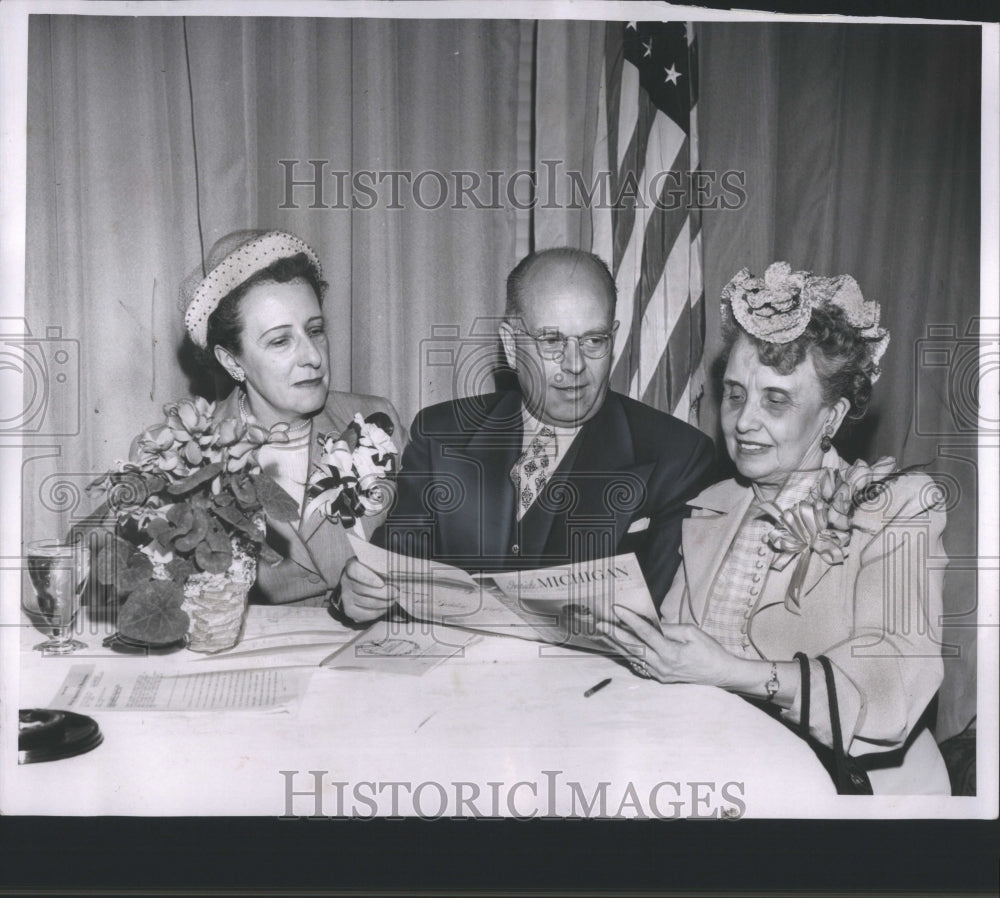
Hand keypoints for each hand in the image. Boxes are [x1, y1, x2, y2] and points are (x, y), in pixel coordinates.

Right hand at [339, 557, 397, 622]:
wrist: (362, 584)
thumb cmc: (373, 573)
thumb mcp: (377, 566)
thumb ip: (383, 571)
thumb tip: (395, 580)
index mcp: (352, 566)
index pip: (355, 571)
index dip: (368, 578)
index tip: (382, 584)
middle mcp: (346, 581)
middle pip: (363, 589)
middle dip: (383, 593)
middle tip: (396, 593)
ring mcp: (346, 596)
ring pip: (366, 602)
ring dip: (384, 603)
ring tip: (394, 599)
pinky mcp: (349, 610)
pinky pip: (365, 614)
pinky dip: (378, 612)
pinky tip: (386, 607)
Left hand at [598, 605, 740, 686]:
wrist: (721, 674)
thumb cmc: (709, 651)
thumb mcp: (692, 633)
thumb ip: (669, 628)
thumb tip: (651, 623)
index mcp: (671, 653)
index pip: (645, 634)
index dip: (630, 620)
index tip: (617, 609)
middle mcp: (662, 666)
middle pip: (633, 648)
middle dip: (615, 634)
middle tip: (600, 623)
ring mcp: (660, 674)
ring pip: (633, 658)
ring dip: (618, 645)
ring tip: (604, 633)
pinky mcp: (660, 678)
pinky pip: (640, 666)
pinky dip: (629, 655)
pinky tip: (619, 648)